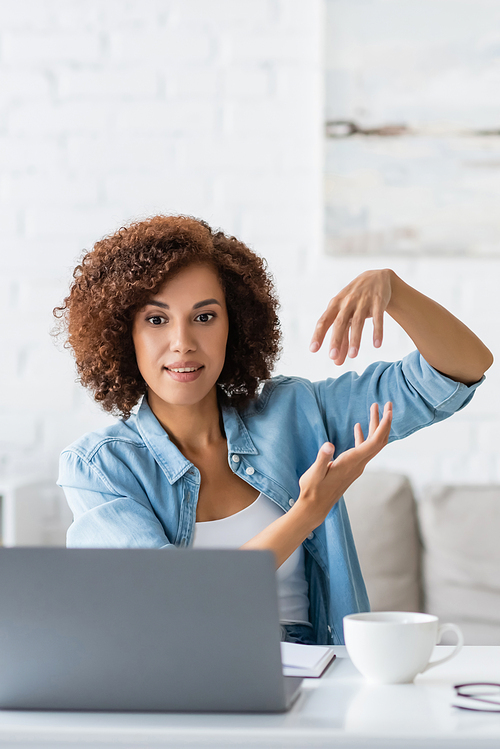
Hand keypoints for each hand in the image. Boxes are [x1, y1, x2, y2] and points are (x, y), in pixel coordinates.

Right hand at [297, 402, 391, 529]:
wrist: (315, 506)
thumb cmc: (313, 490)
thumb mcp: (313, 473)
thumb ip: (322, 458)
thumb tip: (328, 444)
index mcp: (351, 462)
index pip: (374, 442)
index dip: (383, 425)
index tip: (388, 411)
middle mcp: (358, 464)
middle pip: (378, 441)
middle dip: (385, 422)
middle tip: (387, 404)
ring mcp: (356, 466)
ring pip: (372, 444)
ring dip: (375, 426)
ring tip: (374, 409)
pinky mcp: (351, 467)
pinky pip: (363, 449)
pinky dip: (363, 436)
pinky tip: (358, 427)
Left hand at [309, 269, 391, 364]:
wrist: (377, 277)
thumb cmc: (355, 301)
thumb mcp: (346, 315)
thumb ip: (341, 339)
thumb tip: (336, 362)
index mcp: (335, 305)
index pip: (324, 321)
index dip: (318, 335)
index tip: (313, 349)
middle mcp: (347, 302)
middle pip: (340, 322)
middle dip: (336, 339)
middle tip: (332, 357)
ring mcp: (363, 301)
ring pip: (358, 322)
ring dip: (355, 339)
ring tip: (353, 355)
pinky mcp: (378, 302)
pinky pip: (378, 318)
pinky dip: (377, 331)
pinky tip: (377, 344)